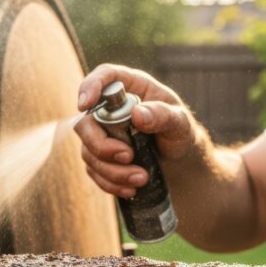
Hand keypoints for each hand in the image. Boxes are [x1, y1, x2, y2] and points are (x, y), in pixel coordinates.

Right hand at [74, 64, 195, 197]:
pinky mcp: (100, 156)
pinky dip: (110, 182)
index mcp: (131, 88)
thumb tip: (138, 114)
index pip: (104, 76)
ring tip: (141, 179)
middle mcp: (110, 109)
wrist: (179, 161)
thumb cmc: (180, 133)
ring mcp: (102, 133)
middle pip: (86, 122)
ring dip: (111, 170)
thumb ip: (163, 115)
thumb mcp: (180, 123)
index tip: (85, 105)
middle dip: (101, 144)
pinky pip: (93, 170)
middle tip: (127, 156)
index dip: (90, 86)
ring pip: (88, 151)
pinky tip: (130, 189)